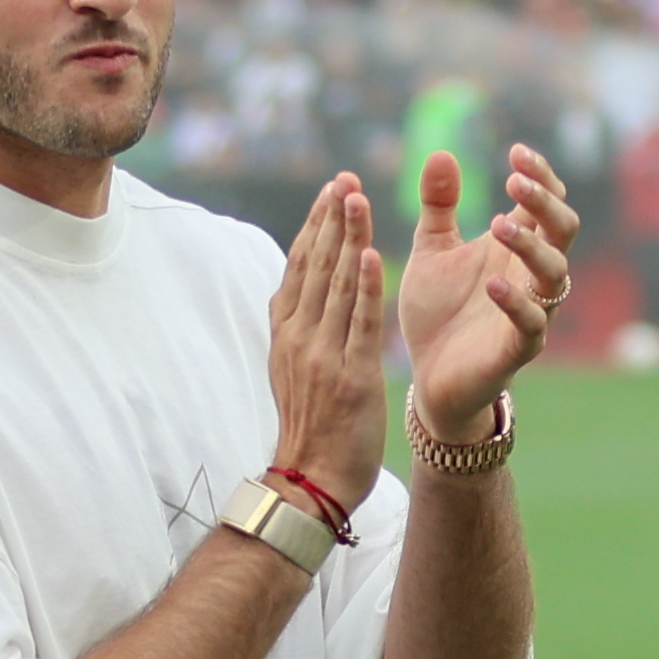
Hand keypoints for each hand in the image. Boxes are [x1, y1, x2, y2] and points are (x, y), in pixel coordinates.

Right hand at [265, 170, 390, 510]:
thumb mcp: (292, 370)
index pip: (299, 267)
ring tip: (357, 198)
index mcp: (286, 333)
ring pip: (337, 285)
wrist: (312, 480)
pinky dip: (365, 286)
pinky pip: (359, 323)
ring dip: (347, 238)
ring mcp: (323, 355)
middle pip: (315, 266)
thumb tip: (294, 292)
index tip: (331, 190)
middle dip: (331, 219)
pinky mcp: (351, 375)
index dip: (314, 225)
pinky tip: (372, 253)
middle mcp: (299, 338)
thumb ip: (296, 329)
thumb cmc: (311, 428)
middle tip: (345, 179)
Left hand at [398, 141, 573, 431]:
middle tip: (514, 181)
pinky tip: (492, 283)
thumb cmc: (437, 312)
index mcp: (516, 247)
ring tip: (498, 224)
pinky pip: (532, 323)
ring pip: (555, 272)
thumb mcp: (432, 250)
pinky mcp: (518, 349)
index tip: (515, 151)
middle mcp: (532, 276)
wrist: (428, 377)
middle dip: (545, 202)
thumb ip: (438, 206)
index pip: (546, 202)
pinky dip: (516, 302)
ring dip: (531, 245)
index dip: (540, 175)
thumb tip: (441, 152)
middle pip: (563, 229)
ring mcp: (532, 312)